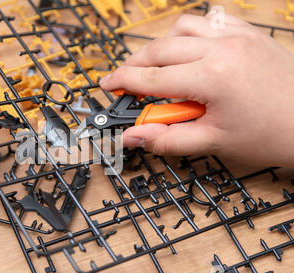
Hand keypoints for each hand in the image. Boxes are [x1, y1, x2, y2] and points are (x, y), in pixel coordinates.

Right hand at [100, 12, 293, 167]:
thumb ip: (166, 138)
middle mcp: (223, 47)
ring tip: (159, 69)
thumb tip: (133, 136)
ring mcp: (237, 36)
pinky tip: (189, 52)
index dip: (123, 81)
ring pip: (182, 27)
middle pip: (160, 48)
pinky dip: (190, 34)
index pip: (151, 77)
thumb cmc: (272, 135)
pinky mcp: (248, 33)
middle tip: (127, 83)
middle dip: (136, 65)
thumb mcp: (213, 143)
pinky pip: (210, 21)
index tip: (108, 85)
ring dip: (162, 46)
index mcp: (213, 77)